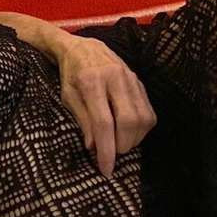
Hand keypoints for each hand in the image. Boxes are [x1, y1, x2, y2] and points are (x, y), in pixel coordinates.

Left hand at [55, 36, 156, 177]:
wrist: (82, 47)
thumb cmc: (71, 74)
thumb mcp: (67, 96)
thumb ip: (82, 120)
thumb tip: (94, 147)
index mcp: (91, 81)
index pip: (104, 122)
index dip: (106, 149)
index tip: (106, 169)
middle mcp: (114, 78)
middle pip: (128, 121)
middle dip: (122, 145)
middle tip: (112, 153)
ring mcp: (130, 78)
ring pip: (143, 118)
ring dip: (134, 139)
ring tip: (119, 143)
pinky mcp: (140, 81)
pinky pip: (149, 111)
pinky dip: (142, 128)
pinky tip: (129, 132)